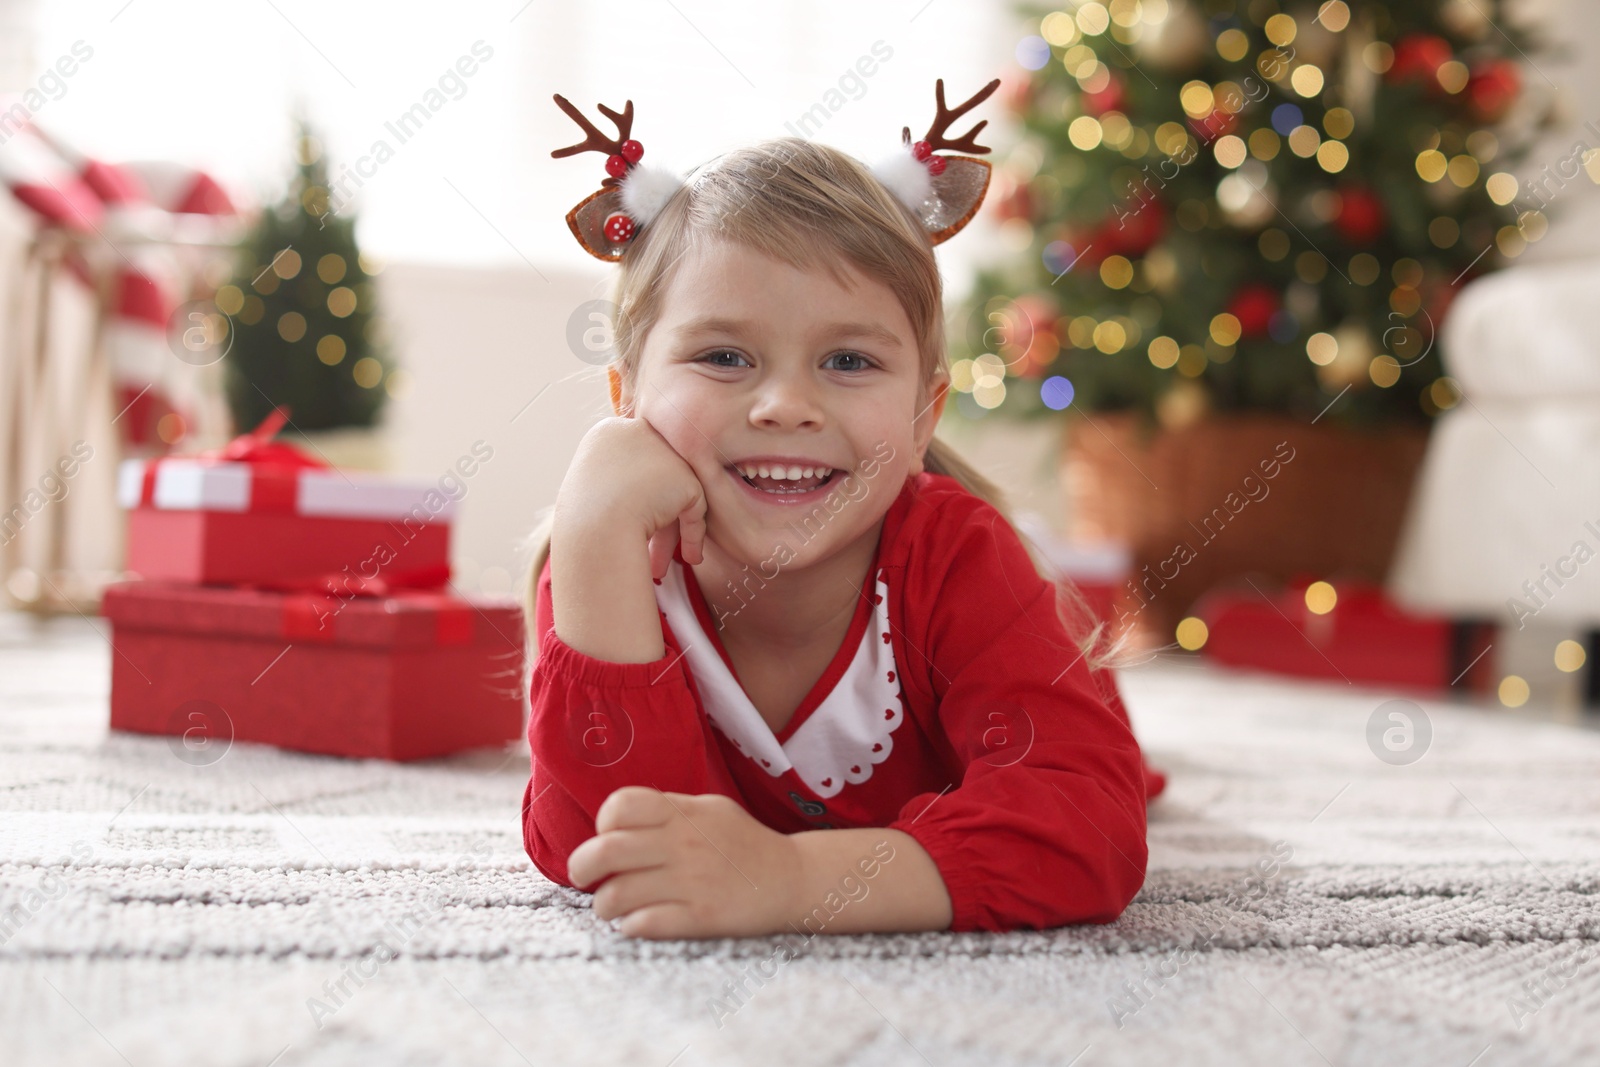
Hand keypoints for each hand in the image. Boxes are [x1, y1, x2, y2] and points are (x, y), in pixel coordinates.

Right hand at [553, 415, 706, 580]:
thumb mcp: (587, 489)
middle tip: (647, 547)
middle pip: (654, 476)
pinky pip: (693, 508)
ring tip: (663, 565)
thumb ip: (610, 480)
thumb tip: (626, 493)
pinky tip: (690, 557)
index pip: (632, 459)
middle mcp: (640, 433)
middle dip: (653, 515)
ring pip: (673, 494)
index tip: (624, 520)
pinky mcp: (686, 478)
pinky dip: (691, 534)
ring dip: (670, 532)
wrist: (595, 526)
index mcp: (609, 432)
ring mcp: (666, 453)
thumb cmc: (581, 517)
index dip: (630, 493)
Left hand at [566, 786, 802, 939]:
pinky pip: (643, 924)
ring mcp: (692, 881)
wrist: (793, 878)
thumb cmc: (742, 843)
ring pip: (616, 895)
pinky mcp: (700, 917)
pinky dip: (630, 926)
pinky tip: (637, 922)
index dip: (603, 823)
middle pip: (605, 851)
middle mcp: (683, 843)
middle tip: (585, 877)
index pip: (619, 806)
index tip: (608, 837)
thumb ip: (666, 810)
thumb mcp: (708, 809)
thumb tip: (615, 821)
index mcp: (683, 813)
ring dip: (604, 905)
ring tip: (613, 906)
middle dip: (581, 868)